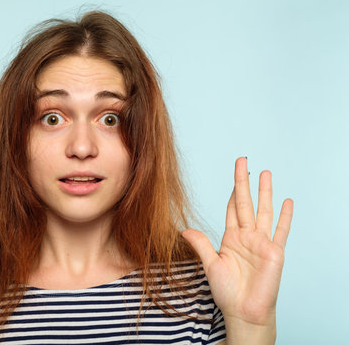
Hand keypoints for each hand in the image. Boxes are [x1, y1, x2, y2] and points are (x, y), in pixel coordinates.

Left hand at [182, 157, 293, 326]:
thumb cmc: (227, 291)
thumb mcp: (210, 264)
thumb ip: (200, 245)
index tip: (233, 174)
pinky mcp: (274, 252)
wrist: (243, 312)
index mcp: (231, 238)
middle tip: (243, 161)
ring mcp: (262, 243)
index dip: (232, 191)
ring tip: (266, 173)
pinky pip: (281, 231)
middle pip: (245, 202)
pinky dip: (285, 216)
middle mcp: (247, 236)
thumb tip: (184, 229)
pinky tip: (287, 201)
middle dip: (244, 182)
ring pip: (263, 211)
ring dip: (265, 192)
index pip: (232, 208)